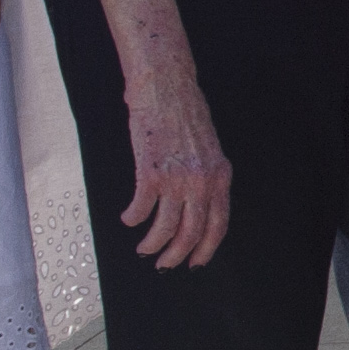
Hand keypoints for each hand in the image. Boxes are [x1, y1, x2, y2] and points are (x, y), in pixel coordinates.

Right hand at [114, 59, 233, 268]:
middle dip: (176, 255)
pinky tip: (128, 218)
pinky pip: (141, 208)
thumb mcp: (209, 147)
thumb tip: (198, 205)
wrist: (167, 86)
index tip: (195, 262)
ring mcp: (176, 178)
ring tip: (144, 248)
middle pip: (191, 233)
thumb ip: (207, 176)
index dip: (205, 249)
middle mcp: (202, 181)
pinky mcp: (150, 172)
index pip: (218, 224)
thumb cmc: (186, 113)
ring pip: (165, 228)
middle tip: (164, 263)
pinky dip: (132, 218)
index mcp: (220, 175)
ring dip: (152, 244)